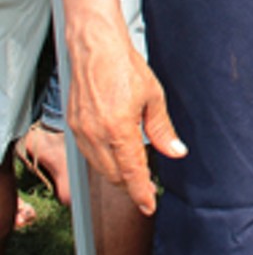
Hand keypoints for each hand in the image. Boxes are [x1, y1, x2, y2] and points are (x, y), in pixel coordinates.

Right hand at [66, 28, 183, 214]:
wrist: (96, 48)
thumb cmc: (127, 68)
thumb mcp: (154, 98)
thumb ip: (163, 130)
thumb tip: (177, 152)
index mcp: (119, 129)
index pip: (131, 172)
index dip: (141, 193)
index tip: (149, 206)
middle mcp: (96, 135)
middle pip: (113, 175)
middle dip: (130, 183)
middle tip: (147, 184)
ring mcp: (81, 131)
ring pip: (99, 167)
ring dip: (116, 172)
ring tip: (134, 168)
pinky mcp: (73, 125)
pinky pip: (89, 153)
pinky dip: (103, 159)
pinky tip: (116, 152)